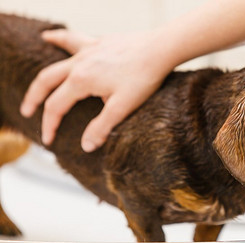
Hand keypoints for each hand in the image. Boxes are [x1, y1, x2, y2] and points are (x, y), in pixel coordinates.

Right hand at [21, 29, 174, 151]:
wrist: (160, 50)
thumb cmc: (143, 77)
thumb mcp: (122, 108)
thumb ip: (102, 127)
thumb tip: (86, 145)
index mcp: (81, 81)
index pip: (55, 106)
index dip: (49, 125)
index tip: (48, 140)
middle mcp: (79, 63)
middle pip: (46, 81)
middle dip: (34, 98)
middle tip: (27, 111)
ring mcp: (88, 51)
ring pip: (56, 58)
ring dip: (44, 69)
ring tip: (33, 78)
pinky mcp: (99, 43)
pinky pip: (73, 40)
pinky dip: (60, 39)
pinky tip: (51, 36)